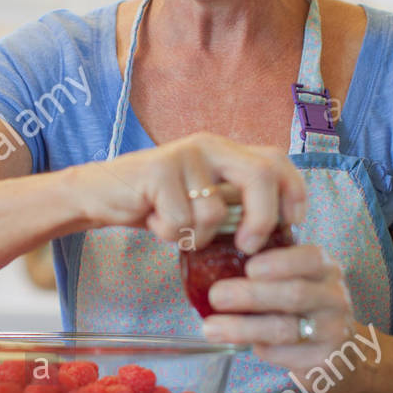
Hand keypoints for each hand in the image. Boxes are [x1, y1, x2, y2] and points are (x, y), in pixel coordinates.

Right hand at [73, 132, 306, 251]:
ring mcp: (184, 155)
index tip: (293, 223)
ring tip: (173, 226)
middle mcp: (209, 145)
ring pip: (215, 212)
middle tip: (249, 247)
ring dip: (197, 235)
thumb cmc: (156, 202)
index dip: (293, 191)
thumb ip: (235, 201)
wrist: (99, 194)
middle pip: (260, 175)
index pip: (276, 159)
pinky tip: (154, 221)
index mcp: (224, 150)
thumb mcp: (202, 198)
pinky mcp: (159, 171)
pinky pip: (182, 221)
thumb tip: (278, 231)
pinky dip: (169, 235)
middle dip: (262, 218)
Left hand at [200, 244, 372, 381]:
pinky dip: (258, 348)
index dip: (280, 262)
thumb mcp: (299, 281)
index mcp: (326, 270)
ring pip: (284, 328)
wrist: (342, 354)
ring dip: (243, 327)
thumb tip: (215, 264)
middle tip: (216, 295)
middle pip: (294, 294)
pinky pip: (283, 354)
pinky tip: (239, 344)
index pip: (311, 258)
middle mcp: (334, 298)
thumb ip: (271, 271)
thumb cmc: (306, 309)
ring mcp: (332, 332)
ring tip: (211, 328)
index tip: (250, 268)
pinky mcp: (322, 362)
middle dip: (251, 294)